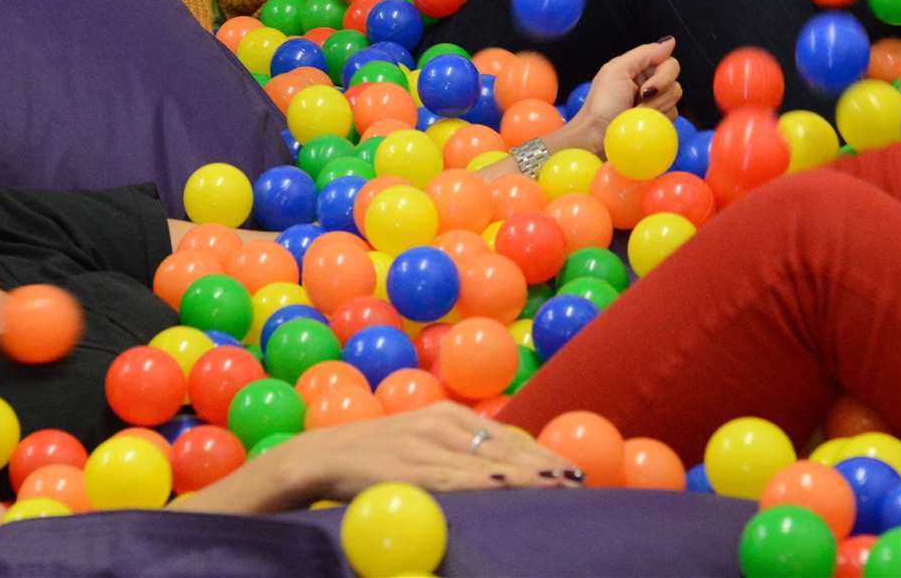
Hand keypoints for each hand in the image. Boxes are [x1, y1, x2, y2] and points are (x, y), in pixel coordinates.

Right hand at [278, 402, 583, 500]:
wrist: (322, 455)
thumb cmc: (377, 456)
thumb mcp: (420, 442)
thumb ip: (456, 450)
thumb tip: (501, 466)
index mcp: (446, 415)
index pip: (504, 436)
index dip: (539, 454)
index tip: (571, 470)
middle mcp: (439, 424)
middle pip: (502, 448)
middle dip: (542, 466)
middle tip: (577, 480)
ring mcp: (423, 445)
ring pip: (483, 462)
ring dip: (523, 475)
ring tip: (556, 485)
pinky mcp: (406, 468)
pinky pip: (449, 477)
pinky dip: (478, 482)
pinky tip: (502, 485)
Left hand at [561, 39, 680, 156]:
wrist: (596, 137)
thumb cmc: (601, 104)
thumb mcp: (617, 71)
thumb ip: (645, 53)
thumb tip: (670, 41)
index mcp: (639, 68)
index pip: (668, 62)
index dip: (663, 74)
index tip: (644, 88)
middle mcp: (649, 84)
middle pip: (675, 81)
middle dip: (657, 93)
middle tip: (637, 100)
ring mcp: (655, 104)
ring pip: (675, 100)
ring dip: (653, 108)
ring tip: (634, 113)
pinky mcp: (659, 122)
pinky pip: (672, 117)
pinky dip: (656, 120)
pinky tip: (641, 123)